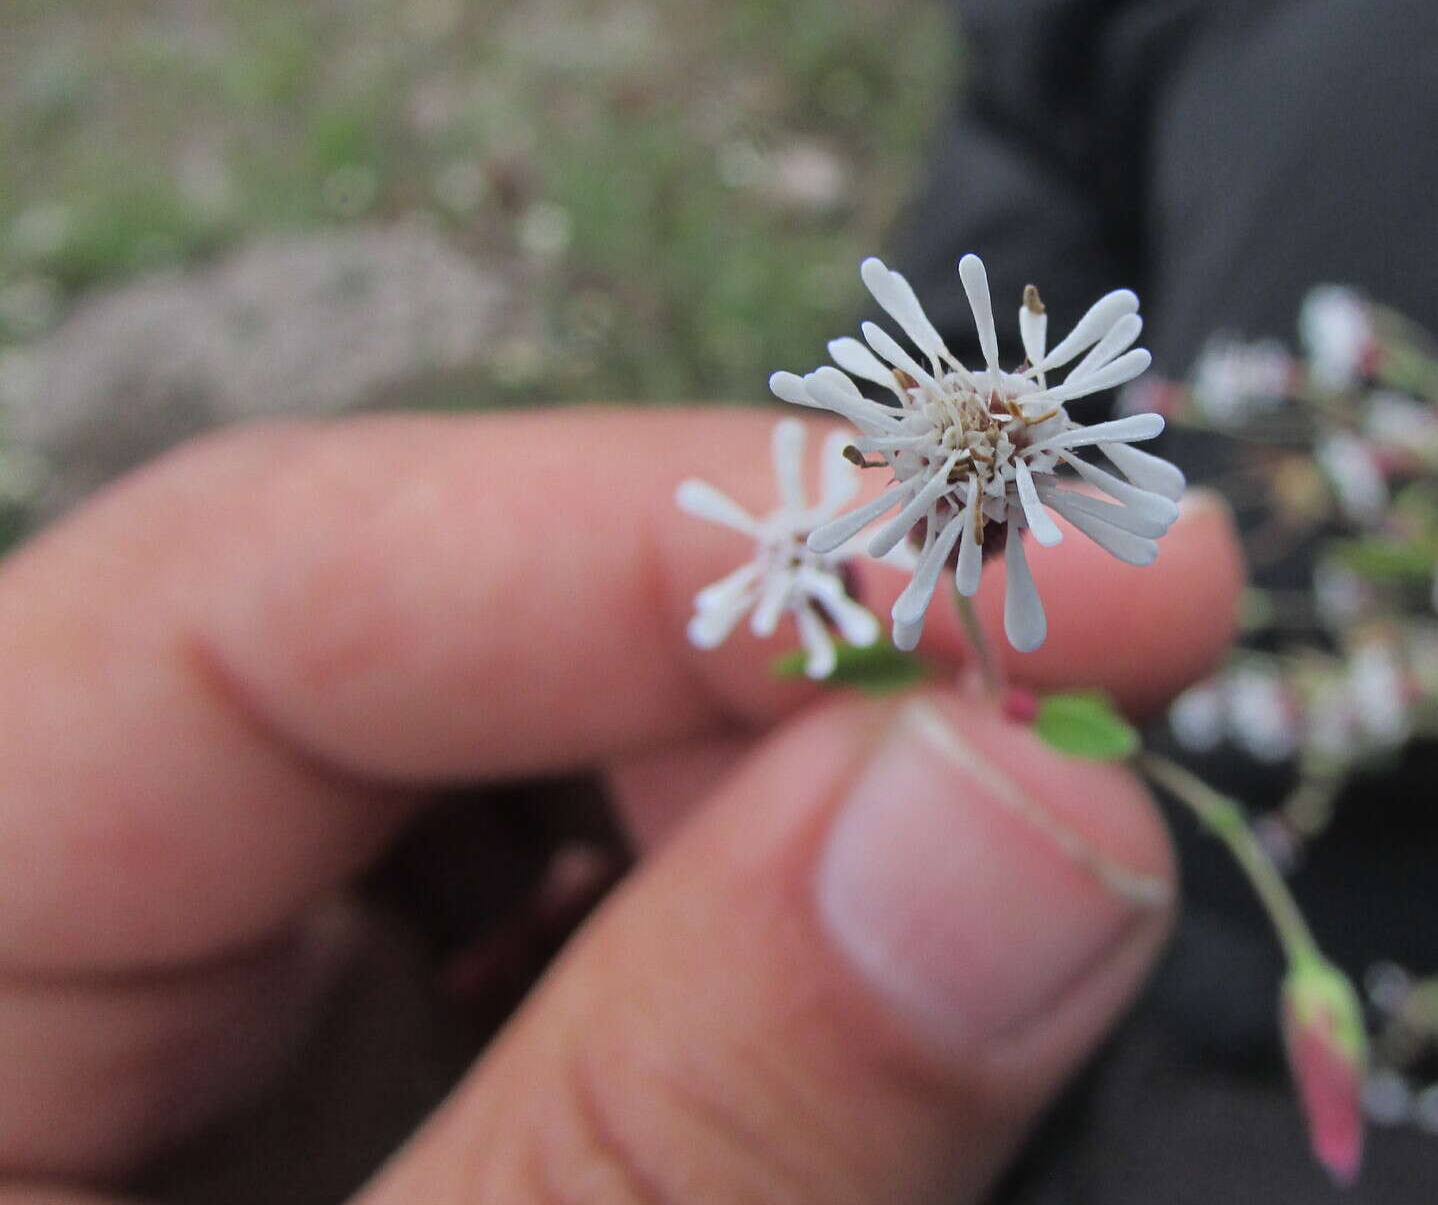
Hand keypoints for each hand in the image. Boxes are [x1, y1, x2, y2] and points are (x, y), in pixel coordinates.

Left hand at [0, 409, 1242, 1203]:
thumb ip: (682, 1136)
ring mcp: (213, 1012)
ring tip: (1029, 855)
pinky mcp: (365, 1074)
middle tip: (1101, 736)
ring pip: (539, 781)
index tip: (1075, 567)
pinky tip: (902, 965)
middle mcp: (43, 928)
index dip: (694, 532)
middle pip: (434, 655)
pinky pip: (583, 920)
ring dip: (805, 809)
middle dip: (791, 681)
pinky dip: (770, 935)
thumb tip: (1035, 810)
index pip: (267, 579)